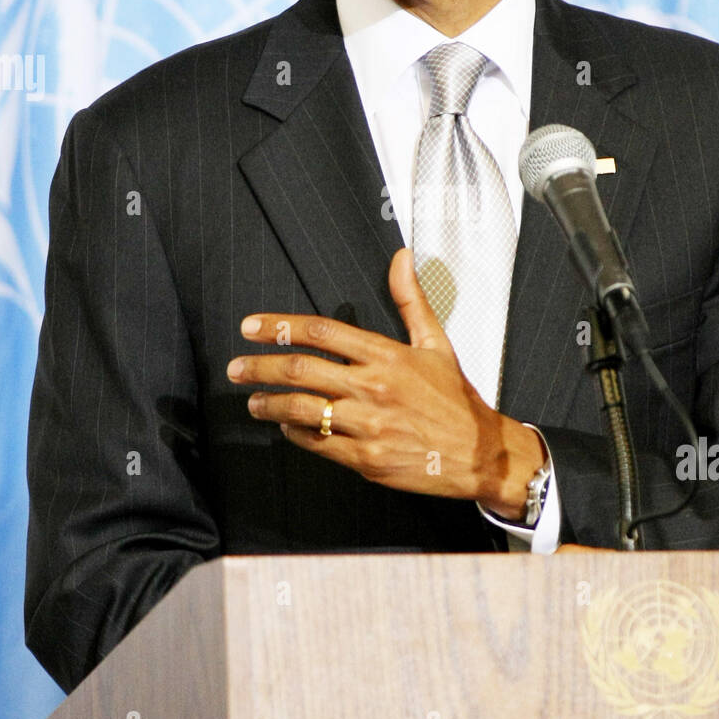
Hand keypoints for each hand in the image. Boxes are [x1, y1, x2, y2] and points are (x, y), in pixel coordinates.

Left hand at [226, 248, 544, 517]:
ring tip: (253, 401)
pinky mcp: (366, 458)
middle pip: (302, 369)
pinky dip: (296, 434)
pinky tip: (287, 428)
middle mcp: (374, 387)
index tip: (252, 327)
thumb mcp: (437, 344)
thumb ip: (411, 300)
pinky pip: (318, 443)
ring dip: (270, 404)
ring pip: (303, 409)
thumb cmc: (457, 400)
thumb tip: (401, 259)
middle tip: (237, 367)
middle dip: (261, 367)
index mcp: (388, 356)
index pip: (322, 332)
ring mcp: (369, 425)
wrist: (481, 453)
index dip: (280, 327)